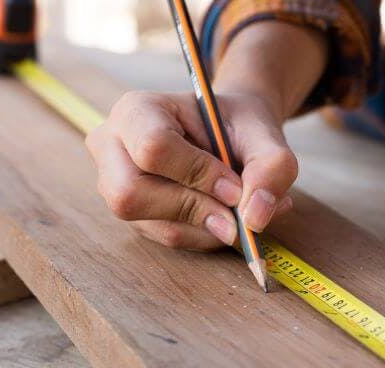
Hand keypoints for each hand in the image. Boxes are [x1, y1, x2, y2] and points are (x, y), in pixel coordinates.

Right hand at [86, 21, 326, 250]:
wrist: (232, 133)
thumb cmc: (240, 127)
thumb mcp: (265, 134)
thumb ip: (271, 166)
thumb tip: (253, 218)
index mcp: (136, 111)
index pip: (153, 148)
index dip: (198, 174)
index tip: (235, 186)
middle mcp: (113, 149)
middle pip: (131, 195)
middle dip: (195, 209)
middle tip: (237, 212)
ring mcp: (116, 186)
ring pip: (155, 226)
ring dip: (210, 227)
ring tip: (245, 211)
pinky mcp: (137, 216)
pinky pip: (170, 239)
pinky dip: (209, 236)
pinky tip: (231, 218)